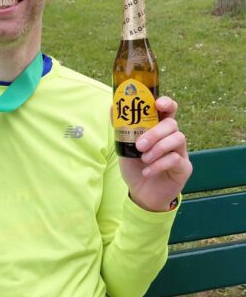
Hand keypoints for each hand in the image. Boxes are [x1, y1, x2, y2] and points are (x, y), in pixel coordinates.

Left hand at [118, 97, 191, 211]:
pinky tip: (147, 172)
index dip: (166, 102)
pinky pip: (176, 159)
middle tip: (140, 145)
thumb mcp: (124, 147)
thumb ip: (121, 128)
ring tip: (144, 159)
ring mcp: (180, 152)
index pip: (168, 109)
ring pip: (178, 138)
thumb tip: (113, 106)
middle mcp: (172, 137)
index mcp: (159, 129)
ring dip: (158, 148)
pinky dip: (159, 165)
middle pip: (172, 123)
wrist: (141, 193)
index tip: (158, 104)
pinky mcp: (184, 167)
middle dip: (155, 132)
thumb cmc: (135, 167)